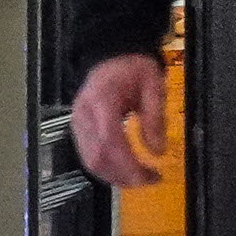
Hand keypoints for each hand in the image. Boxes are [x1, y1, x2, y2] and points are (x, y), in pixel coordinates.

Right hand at [72, 54, 169, 187]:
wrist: (111, 56)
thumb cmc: (133, 68)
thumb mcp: (153, 84)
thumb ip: (155, 117)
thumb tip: (157, 151)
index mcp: (101, 101)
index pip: (110, 140)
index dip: (128, 163)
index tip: (149, 175)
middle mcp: (83, 115)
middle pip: (97, 157)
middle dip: (124, 175)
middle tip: (151, 179)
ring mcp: (78, 124)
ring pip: (91, 161)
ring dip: (117, 176)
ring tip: (143, 177)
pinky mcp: (79, 130)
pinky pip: (90, 156)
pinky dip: (108, 169)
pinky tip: (128, 170)